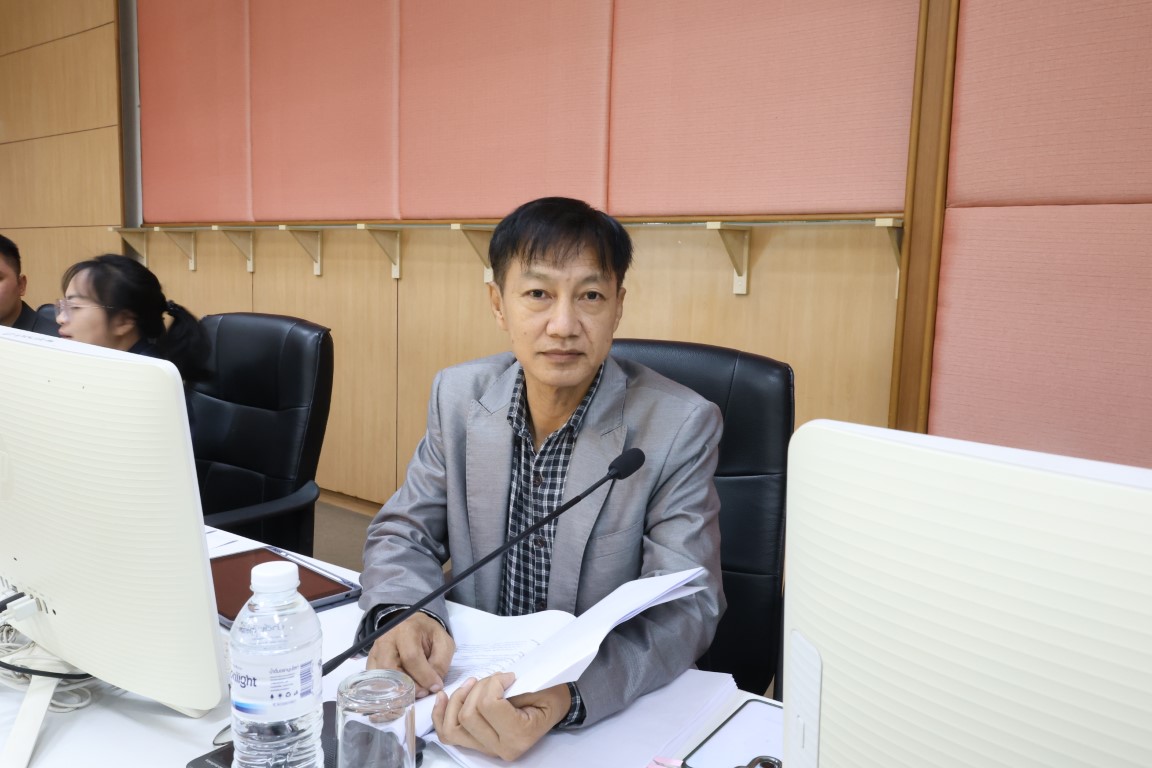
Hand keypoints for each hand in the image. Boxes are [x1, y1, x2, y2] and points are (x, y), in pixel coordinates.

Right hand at [367, 611, 454, 697]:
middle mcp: (387, 639)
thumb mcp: (443, 643)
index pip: (411, 657)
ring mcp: (376, 649)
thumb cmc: (429, 634)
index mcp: (407, 630)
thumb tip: (433, 686)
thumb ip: (440, 663)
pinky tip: (401, 690)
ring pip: (380, 675)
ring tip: (414, 692)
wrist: (412, 624)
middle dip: (409, 685)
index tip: (435, 686)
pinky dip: (386, 688)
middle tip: (423, 692)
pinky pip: (373, 678)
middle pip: (390, 667)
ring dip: (397, 689)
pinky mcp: (371, 659)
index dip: (424, 676)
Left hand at [431, 673, 570, 760]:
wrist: (555, 710)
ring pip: (453, 726)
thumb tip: (489, 683)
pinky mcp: (478, 744)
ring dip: (457, 699)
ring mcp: (487, 749)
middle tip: (493, 679)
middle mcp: (500, 748)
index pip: (489, 706)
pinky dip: (441, 715)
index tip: (507, 676)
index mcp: (519, 735)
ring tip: (471, 684)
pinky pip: (450, 734)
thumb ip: (511, 688)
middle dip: (476, 689)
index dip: (493, 683)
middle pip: (468, 716)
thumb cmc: (547, 697)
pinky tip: (443, 697)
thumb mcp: (538, 689)